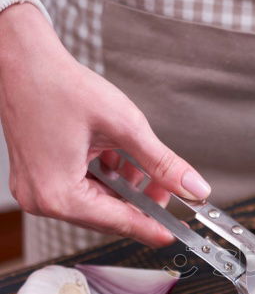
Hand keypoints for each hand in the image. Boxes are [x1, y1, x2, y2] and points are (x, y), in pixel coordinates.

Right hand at [0, 3, 210, 245]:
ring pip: (95, 202)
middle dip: (139, 200)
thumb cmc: (59, 85)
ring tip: (140, 162)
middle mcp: (42, 199)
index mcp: (58, 193)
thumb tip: (192, 188)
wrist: (22, 60)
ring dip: (123, 186)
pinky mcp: (37, 177)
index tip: (174, 233)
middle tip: (166, 184)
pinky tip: (116, 157)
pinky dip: (103, 177)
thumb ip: (162, 162)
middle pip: (106, 215)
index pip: (118, 222)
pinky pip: (79, 189)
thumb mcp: (124, 126)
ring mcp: (36, 189)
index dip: (152, 227)